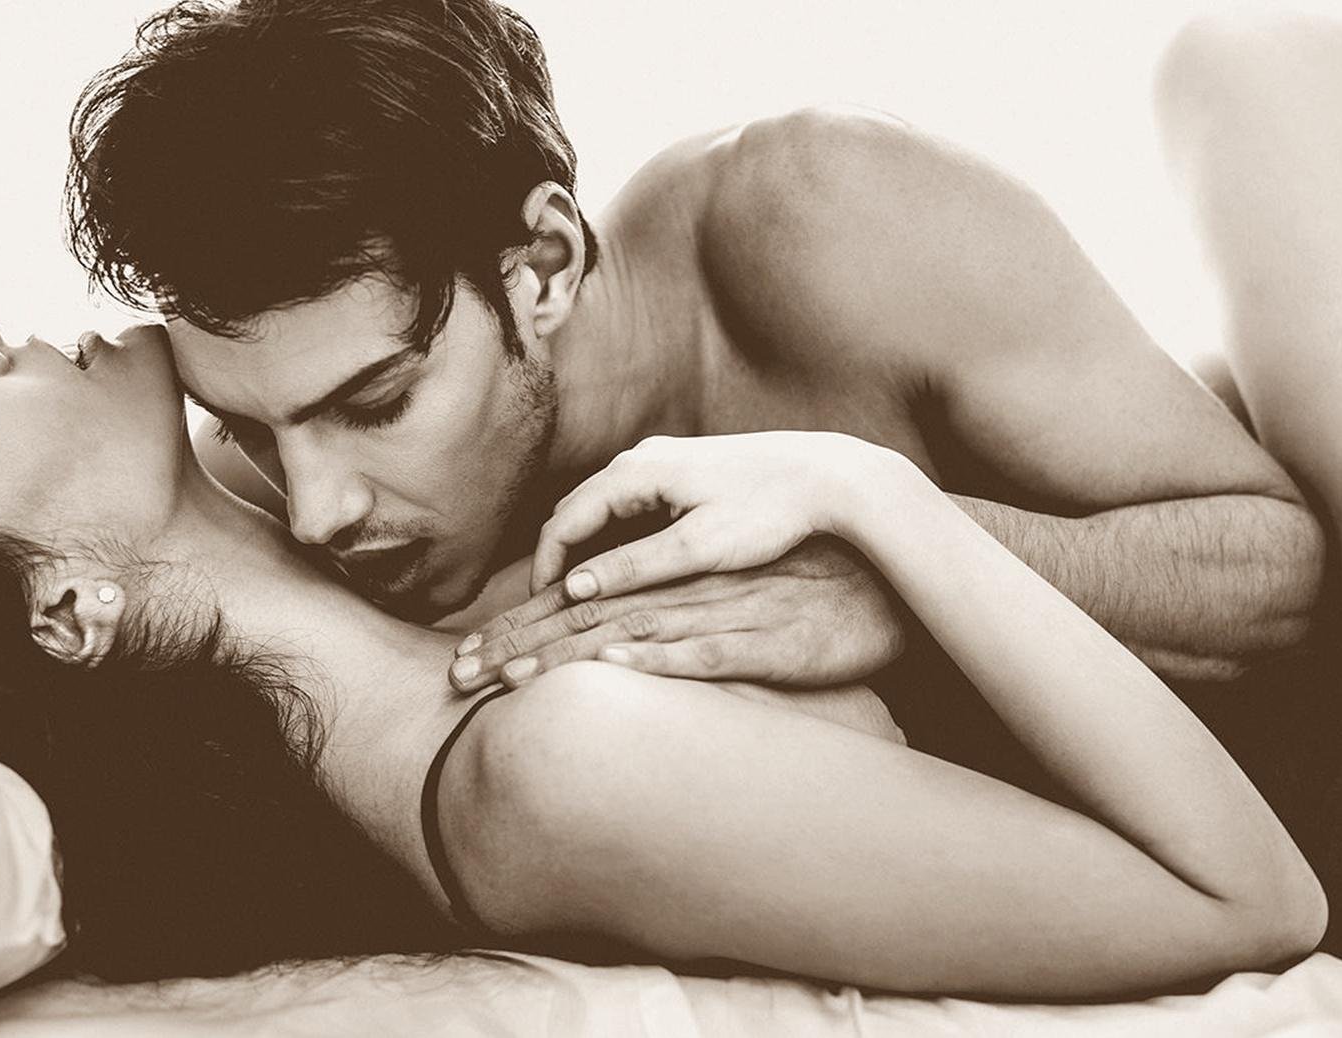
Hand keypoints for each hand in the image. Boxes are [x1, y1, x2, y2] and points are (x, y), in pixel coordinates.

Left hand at [449, 537, 910, 689]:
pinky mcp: (766, 641)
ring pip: (631, 633)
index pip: (579, 600)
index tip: (466, 657)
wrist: (883, 587)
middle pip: (585, 616)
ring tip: (509, 677)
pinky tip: (615, 668)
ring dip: (567, 654)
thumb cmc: (801, 596)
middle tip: (457, 675)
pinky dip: (658, 659)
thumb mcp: (726, 601)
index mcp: (670, 580)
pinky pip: (705, 653)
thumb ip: (670, 622)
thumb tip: (611, 650)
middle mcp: (685, 591)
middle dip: (518, 643)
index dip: (519, 626)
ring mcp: (724, 615)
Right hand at [528, 431, 884, 596]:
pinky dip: (611, 537)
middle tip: (545, 610)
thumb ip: (634, 566)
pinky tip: (620, 569)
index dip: (543, 570)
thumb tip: (574, 587)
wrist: (828, 474)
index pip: (562, 522)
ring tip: (575, 595)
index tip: (538, 612)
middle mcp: (641, 459)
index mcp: (636, 473)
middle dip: (554, 559)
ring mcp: (662, 460)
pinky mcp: (684, 470)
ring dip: (582, 549)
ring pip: (600, 509)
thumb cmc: (768, 511)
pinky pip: (628, 505)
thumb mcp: (698, 547)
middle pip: (574, 512)